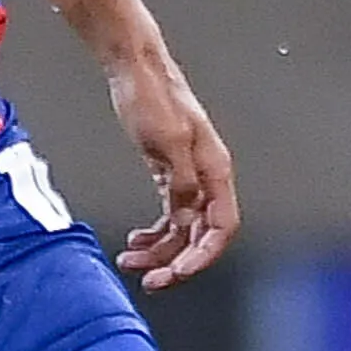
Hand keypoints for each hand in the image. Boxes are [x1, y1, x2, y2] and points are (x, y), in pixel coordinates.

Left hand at [110, 55, 239, 290]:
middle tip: (148, 280)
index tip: (176, 273)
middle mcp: (206, 179)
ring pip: (181, 230)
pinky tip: (135, 242)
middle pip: (200, 235)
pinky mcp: (169, 174)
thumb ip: (180, 182)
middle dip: (176, 261)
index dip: (202, 256)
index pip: (221, 227)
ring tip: (129, 261)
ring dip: (159, 252)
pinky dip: (153, 234)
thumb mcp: (166, 140)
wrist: (135, 70)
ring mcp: (188, 178)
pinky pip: (168, 216)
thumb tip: (186, 217)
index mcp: (214, 171)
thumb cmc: (152, 97)